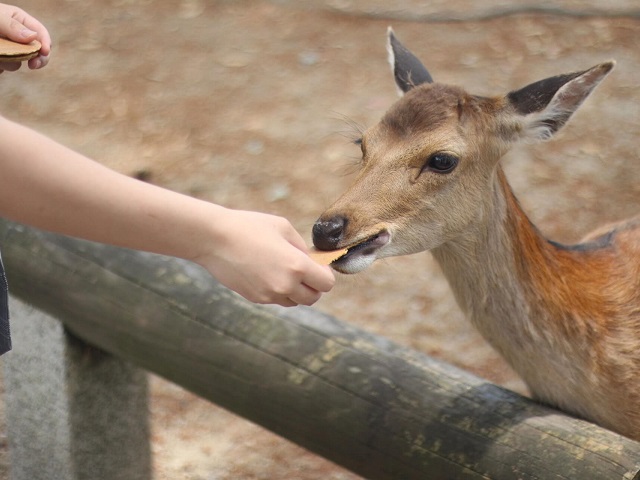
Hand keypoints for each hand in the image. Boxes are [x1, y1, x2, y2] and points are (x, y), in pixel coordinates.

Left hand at [0, 3, 50, 72]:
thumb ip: (12, 26)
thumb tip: (33, 36)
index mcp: (19, 21)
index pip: (40, 33)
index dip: (45, 43)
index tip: (44, 52)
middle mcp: (16, 36)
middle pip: (36, 51)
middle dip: (38, 58)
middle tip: (34, 66)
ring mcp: (9, 48)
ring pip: (19, 61)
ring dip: (11, 61)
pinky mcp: (1, 59)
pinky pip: (5, 67)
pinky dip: (0, 65)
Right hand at [197, 209, 335, 306]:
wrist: (214, 239)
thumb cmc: (249, 227)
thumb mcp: (283, 228)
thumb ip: (302, 247)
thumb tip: (313, 260)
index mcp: (296, 266)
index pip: (326, 284)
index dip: (325, 274)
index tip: (318, 265)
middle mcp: (285, 285)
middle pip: (313, 298)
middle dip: (313, 285)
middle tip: (305, 270)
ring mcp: (269, 295)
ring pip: (295, 302)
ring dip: (296, 290)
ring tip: (285, 271)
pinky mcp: (256, 298)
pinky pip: (277, 300)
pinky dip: (279, 291)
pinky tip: (269, 273)